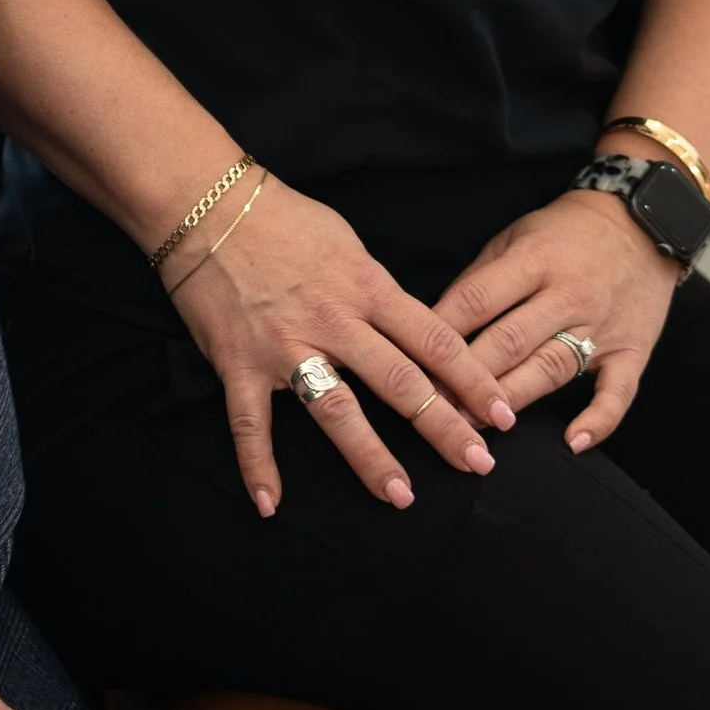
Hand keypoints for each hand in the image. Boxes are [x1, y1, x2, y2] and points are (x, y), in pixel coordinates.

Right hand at [173, 175, 515, 513]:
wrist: (206, 205)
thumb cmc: (281, 217)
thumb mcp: (347, 243)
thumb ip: (378, 291)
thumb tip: (408, 330)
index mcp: (365, 286)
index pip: (433, 340)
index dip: (473, 380)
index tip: (503, 415)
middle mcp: (333, 321)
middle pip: (400, 381)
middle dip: (443, 426)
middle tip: (478, 464)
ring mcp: (285, 346)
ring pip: (337, 411)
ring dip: (371, 458)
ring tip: (401, 496)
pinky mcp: (239, 364)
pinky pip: (250, 424)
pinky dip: (257, 465)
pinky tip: (270, 504)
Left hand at [430, 189, 685, 451]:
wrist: (643, 224)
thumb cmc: (565, 233)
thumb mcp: (516, 236)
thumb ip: (480, 279)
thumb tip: (437, 325)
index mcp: (534, 260)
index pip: (477, 300)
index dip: (441, 334)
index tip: (410, 362)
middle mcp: (568, 294)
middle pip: (509, 341)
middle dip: (467, 378)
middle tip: (432, 408)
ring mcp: (603, 326)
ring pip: (551, 369)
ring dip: (512, 400)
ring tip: (477, 428)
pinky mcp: (633, 352)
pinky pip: (618, 393)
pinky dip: (598, 421)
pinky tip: (571, 443)